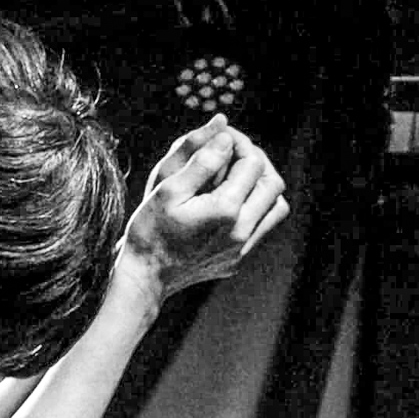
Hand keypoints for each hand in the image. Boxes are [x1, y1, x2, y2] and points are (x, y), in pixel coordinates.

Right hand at [114, 115, 288, 310]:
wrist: (143, 278)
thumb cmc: (149, 232)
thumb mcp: (168, 189)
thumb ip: (201, 162)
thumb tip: (227, 138)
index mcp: (225, 210)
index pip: (253, 163)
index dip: (240, 143)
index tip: (221, 139)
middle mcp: (240, 232)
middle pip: (272, 184)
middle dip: (256, 162)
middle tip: (234, 154)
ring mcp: (240, 250)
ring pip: (275, 208)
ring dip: (262, 187)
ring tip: (238, 178)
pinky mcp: (235, 261)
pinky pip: (261, 229)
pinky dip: (254, 210)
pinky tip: (230, 204)